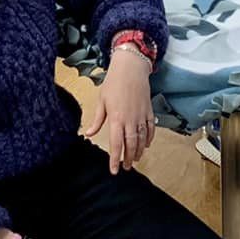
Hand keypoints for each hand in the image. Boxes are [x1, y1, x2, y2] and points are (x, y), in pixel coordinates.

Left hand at [81, 47, 155, 173]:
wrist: (130, 68)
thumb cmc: (113, 82)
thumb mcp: (101, 101)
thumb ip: (97, 120)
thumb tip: (89, 133)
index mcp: (117, 118)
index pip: (116, 144)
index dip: (115, 159)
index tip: (114, 170)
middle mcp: (130, 120)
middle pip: (131, 145)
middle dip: (128, 158)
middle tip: (125, 167)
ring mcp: (141, 116)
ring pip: (142, 139)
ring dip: (139, 151)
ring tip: (135, 159)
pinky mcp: (149, 111)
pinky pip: (150, 129)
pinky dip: (149, 138)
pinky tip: (146, 144)